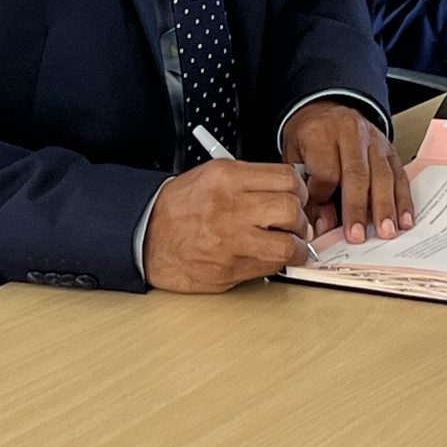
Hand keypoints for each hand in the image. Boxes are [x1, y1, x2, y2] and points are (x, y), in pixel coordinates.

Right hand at [141, 160, 308, 292]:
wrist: (145, 237)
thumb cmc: (177, 207)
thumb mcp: (211, 176)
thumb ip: (249, 180)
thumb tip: (287, 189)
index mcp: (226, 177)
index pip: (286, 179)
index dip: (300, 191)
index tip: (299, 198)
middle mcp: (229, 207)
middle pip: (291, 210)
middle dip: (301, 219)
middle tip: (296, 224)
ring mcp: (229, 241)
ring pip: (287, 245)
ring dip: (296, 248)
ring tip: (290, 245)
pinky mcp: (228, 270)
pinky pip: (268, 268)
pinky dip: (275, 264)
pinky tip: (268, 257)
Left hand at [283, 100, 412, 245]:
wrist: (325, 110)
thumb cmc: (309, 136)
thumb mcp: (295, 158)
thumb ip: (308, 191)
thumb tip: (323, 225)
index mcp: (321, 133)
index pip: (325, 171)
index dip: (323, 198)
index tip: (321, 218)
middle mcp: (350, 133)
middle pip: (356, 174)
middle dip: (358, 208)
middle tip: (357, 235)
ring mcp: (374, 140)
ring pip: (382, 175)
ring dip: (385, 207)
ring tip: (386, 231)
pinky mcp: (390, 150)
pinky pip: (399, 175)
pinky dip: (403, 200)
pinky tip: (404, 219)